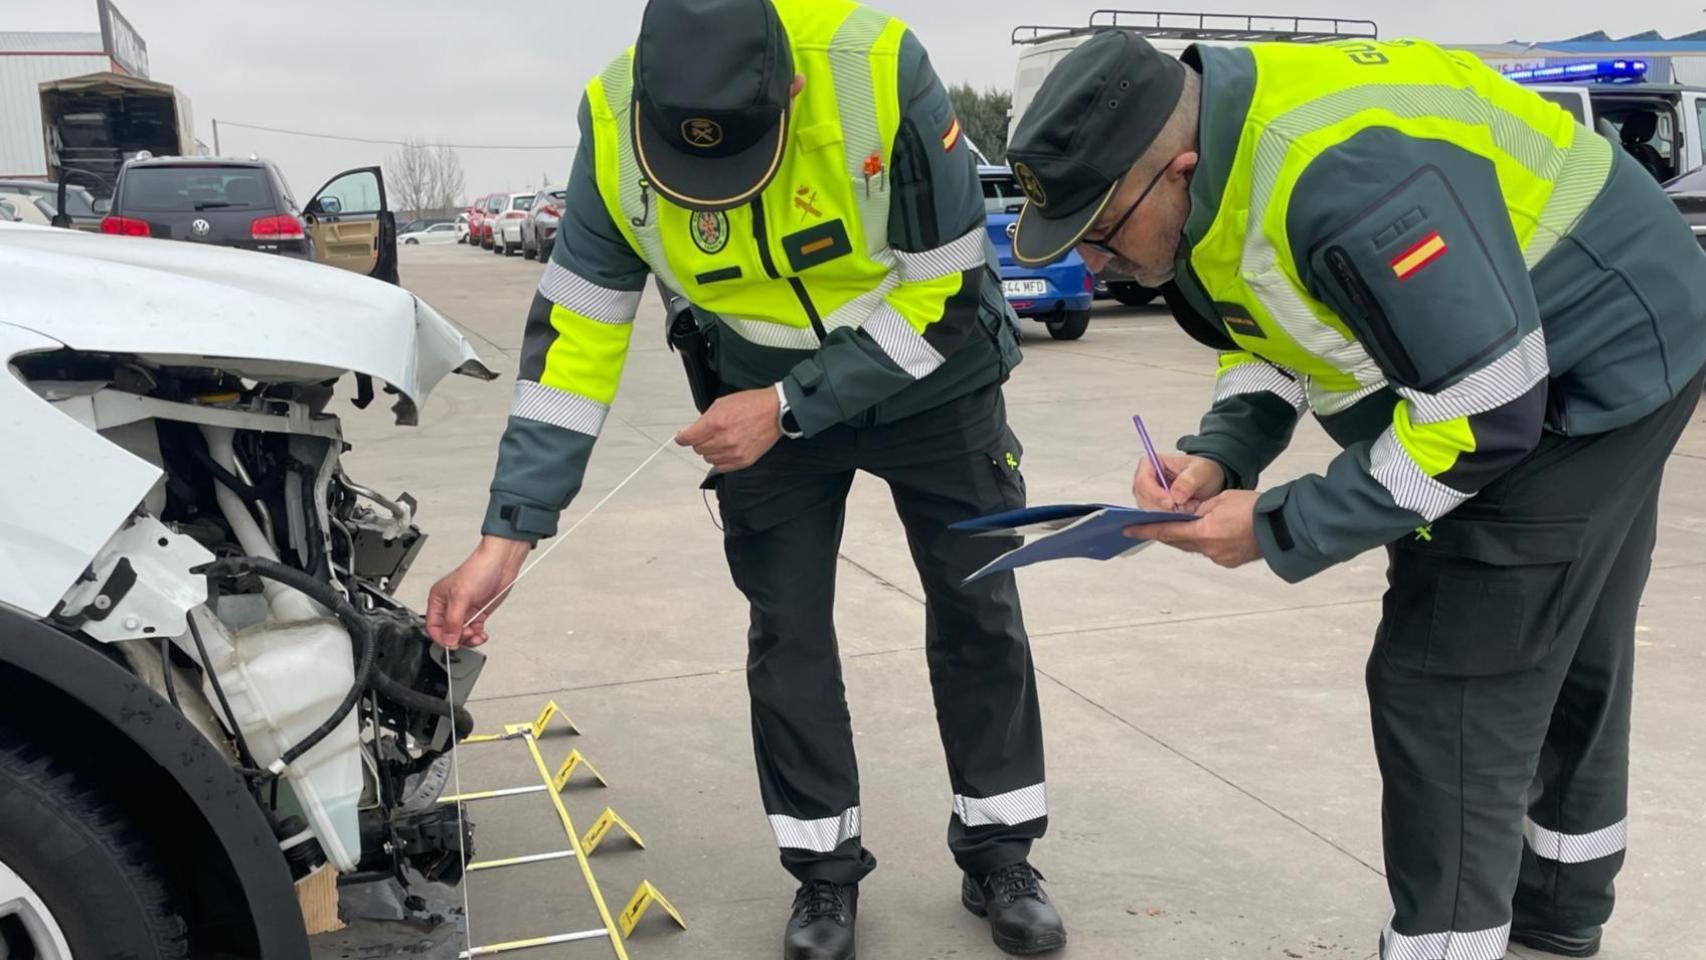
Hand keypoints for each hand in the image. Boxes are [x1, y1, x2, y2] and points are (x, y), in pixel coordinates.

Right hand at [426, 536, 529, 648]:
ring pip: (461, 634)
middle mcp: (450, 606)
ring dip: (469, 639)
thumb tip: (449, 639)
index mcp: (438, 599)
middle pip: (448, 633)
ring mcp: (465, 611)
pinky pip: (474, 631)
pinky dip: (477, 636)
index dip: (441, 637)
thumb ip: (453, 620)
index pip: (433, 626)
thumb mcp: (461, 596)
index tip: (451, 643)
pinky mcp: (477, 614)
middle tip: (468, 635)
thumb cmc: (478, 569)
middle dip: (457, 638)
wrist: (501, 564)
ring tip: (476, 636)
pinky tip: (482, 634)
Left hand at [675, 387, 781, 470]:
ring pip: (708, 459)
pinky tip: (726, 450)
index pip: (687, 438)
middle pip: (697, 449)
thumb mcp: (722, 403)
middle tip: (707, 434)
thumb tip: (693, 430)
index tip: (682, 438)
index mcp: (715, 422)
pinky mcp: (743, 461)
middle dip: (699, 441)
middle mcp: (723, 439)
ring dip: (710, 451)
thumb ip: (705, 418)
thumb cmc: (751, 405)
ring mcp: (733, 452)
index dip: (681, 438)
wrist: (775, 412)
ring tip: (720, 441)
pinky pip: (721, 467)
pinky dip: (720, 460)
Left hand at [1123, 489, 1262, 568]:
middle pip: (1179, 541)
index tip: (1129, 529)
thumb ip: (1198, 508)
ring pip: (1194, 547)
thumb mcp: (1221, 499)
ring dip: (1188, 537)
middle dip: (1167, 532)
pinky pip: (1209, 551)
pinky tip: (1211, 532)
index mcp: (1205, 532)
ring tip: (1187, 524)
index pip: (1168, 531)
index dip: (1147, 530)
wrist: (1283, 526)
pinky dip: (1205, 541)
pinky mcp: (1229, 561)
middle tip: (1151, 525)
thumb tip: (1183, 513)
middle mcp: (1210, 549)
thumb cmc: (1254, 508)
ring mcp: (1220, 558)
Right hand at [1133, 453, 1225, 511]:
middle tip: (1182, 510)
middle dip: (1161, 508)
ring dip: (1166, 514)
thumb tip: (1175, 496)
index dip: (1154, 493)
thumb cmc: (1202, 471)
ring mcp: (1147, 496)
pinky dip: (1169, 520)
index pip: (1142, 480)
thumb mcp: (1200, 471)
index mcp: (1150, 463)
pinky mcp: (1153, 508)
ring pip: (1147, 510)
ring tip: (1188, 509)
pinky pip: (1154, 518)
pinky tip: (1184, 514)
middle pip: (1143, 498)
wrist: (1207, 483)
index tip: (1171, 503)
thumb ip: (1188, 481)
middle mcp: (1144, 480)